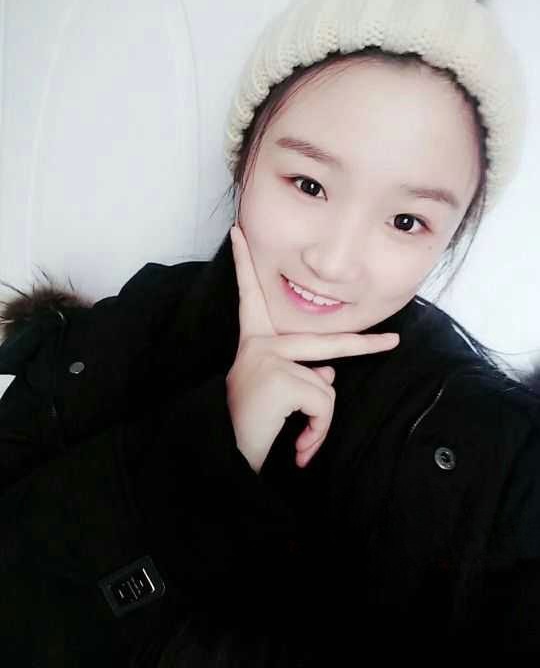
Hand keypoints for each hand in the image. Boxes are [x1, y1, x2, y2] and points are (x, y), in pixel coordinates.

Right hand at [225, 225, 399, 472]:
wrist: (225, 456)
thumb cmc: (250, 425)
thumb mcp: (276, 393)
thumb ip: (302, 374)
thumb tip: (329, 374)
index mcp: (253, 343)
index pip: (250, 297)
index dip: (243, 265)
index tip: (238, 235)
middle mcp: (258, 344)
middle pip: (326, 343)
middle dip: (364, 344)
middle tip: (393, 341)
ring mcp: (269, 356)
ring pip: (327, 386)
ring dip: (320, 421)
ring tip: (299, 443)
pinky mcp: (280, 376)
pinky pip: (323, 403)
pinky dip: (317, 430)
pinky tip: (298, 445)